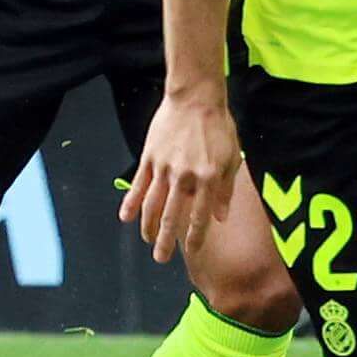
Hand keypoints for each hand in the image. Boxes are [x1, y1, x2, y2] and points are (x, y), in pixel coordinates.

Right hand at [122, 85, 244, 261]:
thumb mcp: (231, 157)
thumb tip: (221, 217)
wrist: (196, 98)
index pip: (201, 216)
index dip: (196, 237)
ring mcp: (165, 167)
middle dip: (166, 241)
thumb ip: (226, 190)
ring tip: (146, 241)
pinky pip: (139, 184)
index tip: (192, 252)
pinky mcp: (150, 157)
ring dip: (148, 226)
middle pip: (173, 216)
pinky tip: (125, 217)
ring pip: (153, 204)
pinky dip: (131, 202)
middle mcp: (186, 177)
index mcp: (209, 178)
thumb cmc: (218, 126)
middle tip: (161, 258)